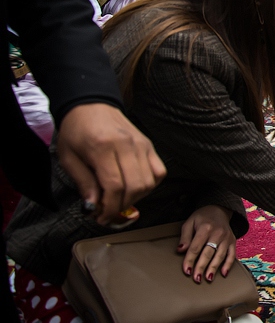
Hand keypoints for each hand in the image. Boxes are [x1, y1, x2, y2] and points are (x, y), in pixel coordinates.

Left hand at [57, 103, 166, 225]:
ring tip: (119, 199)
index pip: (115, 185)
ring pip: (149, 181)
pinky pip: (158, 171)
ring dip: (136, 197)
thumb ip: (83, 182)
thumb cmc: (76, 130)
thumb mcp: (69, 157)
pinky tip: (134, 186)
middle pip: (135, 186)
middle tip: (109, 212)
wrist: (91, 105)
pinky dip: (150, 184)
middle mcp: (127, 145)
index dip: (109, 207)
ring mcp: (141, 145)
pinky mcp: (148, 145)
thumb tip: (93, 206)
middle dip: (122, 206)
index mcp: (103, 147)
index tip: (101, 217)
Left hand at [178, 205, 235, 283]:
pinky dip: (228, 265)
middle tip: (196, 279)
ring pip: (220, 255)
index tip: (186, 271)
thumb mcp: (190, 222)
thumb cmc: (202, 218)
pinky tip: (223, 274)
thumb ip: (185, 236)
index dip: (190, 260)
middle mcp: (218, 233)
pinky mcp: (232, 241)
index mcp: (205, 228)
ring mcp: (226, 238)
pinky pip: (232, 255)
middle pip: (208, 253)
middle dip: (201, 267)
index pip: (196, 247)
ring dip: (213, 268)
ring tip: (208, 279)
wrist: (219, 210)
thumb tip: (180, 250)